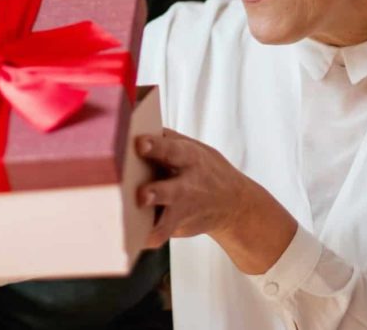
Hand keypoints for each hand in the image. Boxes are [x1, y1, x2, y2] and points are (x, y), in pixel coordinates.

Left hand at [135, 129, 253, 247]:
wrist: (235, 204)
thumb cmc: (204, 169)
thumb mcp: (194, 147)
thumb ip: (167, 139)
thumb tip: (134, 124)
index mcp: (190, 160)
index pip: (172, 150)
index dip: (156, 146)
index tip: (139, 144)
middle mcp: (187, 187)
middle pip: (171, 191)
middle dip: (156, 193)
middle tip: (141, 195)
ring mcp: (183, 211)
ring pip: (167, 221)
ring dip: (155, 226)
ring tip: (138, 234)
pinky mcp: (177, 228)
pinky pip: (160, 234)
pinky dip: (148, 239)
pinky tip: (131, 243)